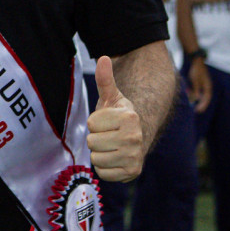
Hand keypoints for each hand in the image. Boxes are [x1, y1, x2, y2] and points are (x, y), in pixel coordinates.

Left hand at [87, 57, 144, 181]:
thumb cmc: (118, 116)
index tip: (107, 121)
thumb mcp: (111, 97)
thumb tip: (103, 58)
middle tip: (108, 135)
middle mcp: (134, 137)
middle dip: (96, 138)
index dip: (95, 122)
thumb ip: (104, 79)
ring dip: (99, 153)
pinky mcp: (132, 172)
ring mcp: (134, 156)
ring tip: (111, 146)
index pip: (91, 123)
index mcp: (129, 117)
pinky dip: (105, 168)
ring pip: (96, 158)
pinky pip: (102, 173)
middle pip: (92, 142)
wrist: (138, 137)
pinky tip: (115, 158)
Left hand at [185, 56, 211, 112]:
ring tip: (190, 101)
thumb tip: (195, 99)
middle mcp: (207, 86)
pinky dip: (193, 93)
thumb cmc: (196, 71)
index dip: (203, 105)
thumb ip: (195, 91)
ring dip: (196, 98)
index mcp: (208, 86)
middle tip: (196, 110)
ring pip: (200, 94)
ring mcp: (203, 84)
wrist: (195, 61)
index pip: (207, 98)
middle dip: (200, 104)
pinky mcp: (199, 82)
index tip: (198, 110)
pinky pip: (197, 90)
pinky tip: (188, 92)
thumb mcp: (195, 82)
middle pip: (205, 97)